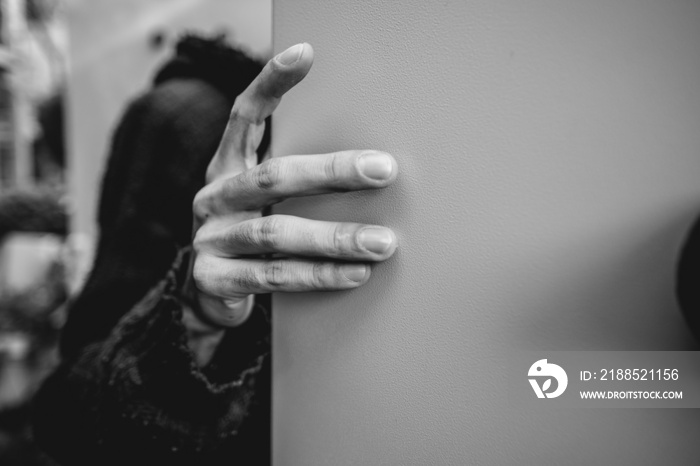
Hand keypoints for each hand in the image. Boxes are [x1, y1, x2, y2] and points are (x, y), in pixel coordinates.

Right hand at [183, 43, 397, 363]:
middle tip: (384, 170)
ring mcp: (209, 238)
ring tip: (383, 242)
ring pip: (275, 233)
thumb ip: (296, 179)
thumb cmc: (252, 234)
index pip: (244, 116)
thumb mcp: (264, 200)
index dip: (270, 84)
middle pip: (273, 177)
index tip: (305, 53)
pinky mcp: (212, 280)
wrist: (208, 293)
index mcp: (226, 167)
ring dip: (334, 237)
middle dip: (332, 172)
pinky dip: (318, 276)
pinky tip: (356, 273)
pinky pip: (273, 277)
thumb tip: (374, 162)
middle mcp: (213, 197)